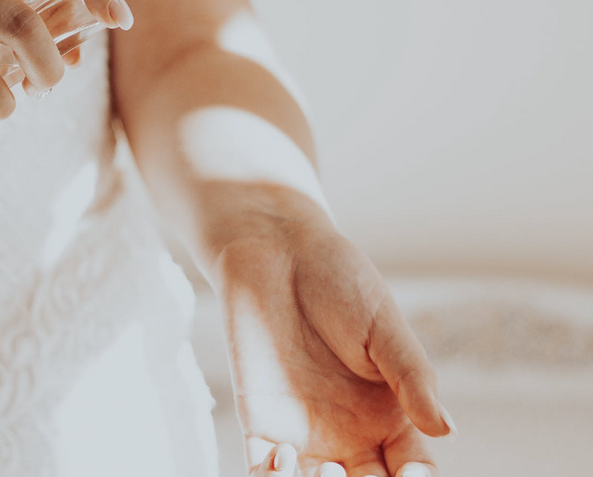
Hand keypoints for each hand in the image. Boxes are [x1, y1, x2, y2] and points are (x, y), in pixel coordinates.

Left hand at [212, 201, 453, 476]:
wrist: (276, 252)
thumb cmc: (338, 281)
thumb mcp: (383, 328)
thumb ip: (412, 378)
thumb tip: (446, 429)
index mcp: (391, 417)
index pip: (413, 473)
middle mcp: (350, 436)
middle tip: (360, 476)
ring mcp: (304, 434)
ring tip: (328, 472)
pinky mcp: (261, 424)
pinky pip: (265, 473)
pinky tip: (284, 458)